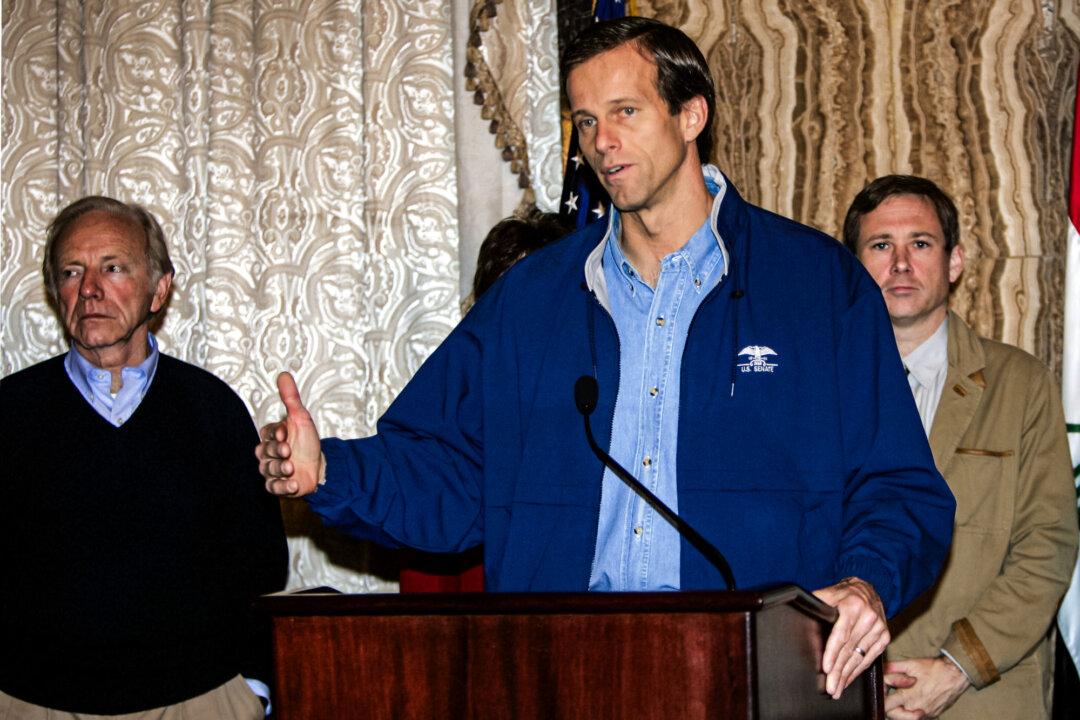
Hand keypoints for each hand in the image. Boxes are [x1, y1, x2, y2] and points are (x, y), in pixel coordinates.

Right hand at [256, 372, 324, 496]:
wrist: (320, 466)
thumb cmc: (308, 442)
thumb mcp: (301, 418)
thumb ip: (290, 398)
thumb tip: (284, 375)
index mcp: (272, 436)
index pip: (266, 433)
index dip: (274, 434)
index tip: (285, 433)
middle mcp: (268, 453)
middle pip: (264, 452)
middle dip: (276, 452)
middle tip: (288, 451)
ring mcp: (271, 470)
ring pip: (267, 470)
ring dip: (280, 469)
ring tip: (292, 468)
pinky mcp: (277, 486)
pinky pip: (273, 488)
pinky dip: (282, 487)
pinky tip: (293, 484)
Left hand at [813, 577, 888, 698]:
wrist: (867, 589)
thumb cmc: (843, 594)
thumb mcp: (828, 593)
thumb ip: (816, 603)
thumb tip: (798, 615)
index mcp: (852, 606)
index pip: (841, 634)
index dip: (832, 653)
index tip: (826, 668)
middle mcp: (868, 617)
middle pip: (850, 650)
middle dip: (839, 671)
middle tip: (830, 688)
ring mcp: (879, 628)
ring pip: (860, 657)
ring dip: (848, 675)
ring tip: (837, 689)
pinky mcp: (885, 636)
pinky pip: (870, 658)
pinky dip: (858, 671)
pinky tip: (849, 680)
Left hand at [884, 656, 969, 718]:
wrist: (956, 675)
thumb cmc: (933, 669)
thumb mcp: (910, 664)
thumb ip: (892, 668)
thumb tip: (880, 669)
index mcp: (908, 696)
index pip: (886, 706)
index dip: (881, 698)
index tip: (883, 691)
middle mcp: (916, 708)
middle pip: (894, 716)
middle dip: (889, 708)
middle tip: (891, 696)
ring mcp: (926, 713)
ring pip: (905, 718)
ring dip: (900, 711)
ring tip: (901, 700)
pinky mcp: (933, 714)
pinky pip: (917, 717)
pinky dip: (912, 712)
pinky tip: (913, 701)